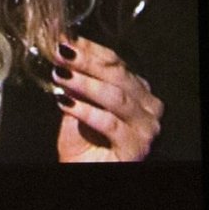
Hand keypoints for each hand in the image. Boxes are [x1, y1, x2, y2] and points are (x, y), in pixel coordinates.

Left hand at [53, 36, 163, 161]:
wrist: (85, 171)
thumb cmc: (84, 143)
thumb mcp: (77, 104)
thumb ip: (75, 80)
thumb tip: (62, 48)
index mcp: (137, 90)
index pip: (115, 61)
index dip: (89, 49)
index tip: (65, 39)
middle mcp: (147, 105)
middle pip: (117, 74)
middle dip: (86, 62)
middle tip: (60, 53)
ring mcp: (146, 126)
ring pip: (116, 96)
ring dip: (85, 83)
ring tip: (61, 76)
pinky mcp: (137, 145)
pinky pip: (110, 122)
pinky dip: (85, 111)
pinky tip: (66, 102)